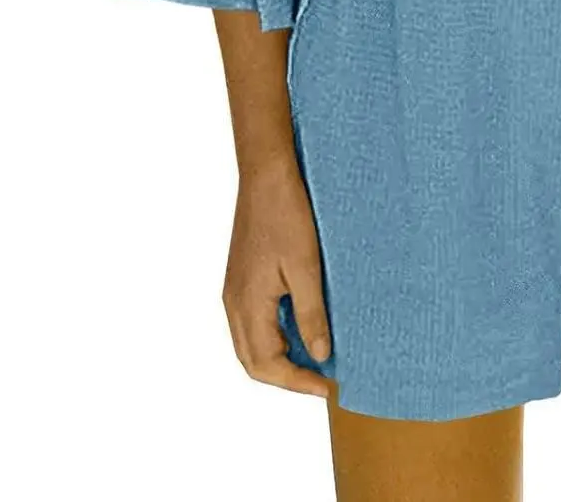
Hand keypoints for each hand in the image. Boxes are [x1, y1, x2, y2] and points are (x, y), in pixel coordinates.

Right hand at [222, 158, 332, 396]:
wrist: (266, 174)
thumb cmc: (287, 214)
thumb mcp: (307, 266)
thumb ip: (311, 314)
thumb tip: (318, 356)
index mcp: (247, 303)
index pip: (266, 365)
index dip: (296, 382)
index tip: (326, 388)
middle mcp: (234, 302)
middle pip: (253, 361)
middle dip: (285, 378)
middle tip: (321, 380)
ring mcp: (235, 290)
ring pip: (250, 343)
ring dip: (278, 358)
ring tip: (314, 358)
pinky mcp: (241, 278)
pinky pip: (252, 322)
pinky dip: (273, 335)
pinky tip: (300, 326)